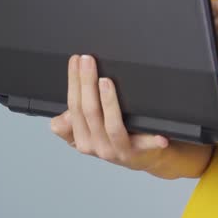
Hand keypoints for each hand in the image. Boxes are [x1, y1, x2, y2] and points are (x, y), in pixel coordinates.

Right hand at [49, 54, 170, 171]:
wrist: (143, 157)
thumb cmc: (115, 137)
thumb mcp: (88, 130)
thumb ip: (71, 124)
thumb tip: (58, 121)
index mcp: (81, 138)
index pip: (73, 106)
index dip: (73, 82)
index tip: (76, 60)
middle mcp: (95, 146)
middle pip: (88, 112)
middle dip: (86, 83)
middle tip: (88, 60)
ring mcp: (116, 150)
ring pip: (110, 125)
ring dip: (107, 102)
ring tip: (105, 81)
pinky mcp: (137, 153)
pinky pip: (143, 143)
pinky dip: (151, 139)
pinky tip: (159, 134)